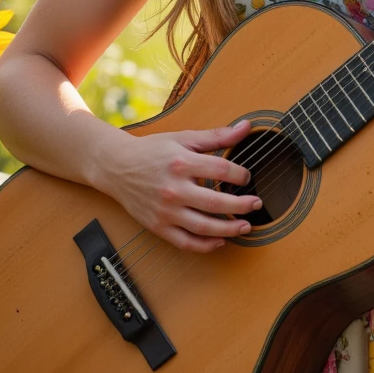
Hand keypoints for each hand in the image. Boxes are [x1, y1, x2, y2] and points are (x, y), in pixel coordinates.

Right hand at [104, 117, 260, 251]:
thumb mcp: (183, 138)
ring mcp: (165, 211)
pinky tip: (220, 241)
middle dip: (242, 206)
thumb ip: (216, 136)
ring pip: (203, 226)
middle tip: (256, 204)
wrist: (116, 166)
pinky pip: (185, 242)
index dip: (240, 175)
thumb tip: (245, 127)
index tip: (247, 177)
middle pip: (216, 203)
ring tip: (246, 226)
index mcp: (181, 163)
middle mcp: (174, 189)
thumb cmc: (152, 151)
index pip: (221, 170)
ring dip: (229, 229)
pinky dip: (205, 245)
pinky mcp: (158, 226)